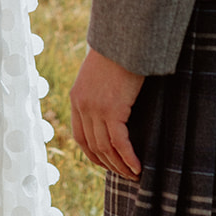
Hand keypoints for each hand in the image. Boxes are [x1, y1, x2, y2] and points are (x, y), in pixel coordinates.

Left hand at [70, 47, 143, 180]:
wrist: (124, 40)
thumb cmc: (117, 55)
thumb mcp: (100, 75)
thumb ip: (99, 93)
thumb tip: (111, 107)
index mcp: (76, 99)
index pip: (80, 137)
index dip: (94, 155)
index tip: (108, 165)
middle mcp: (82, 106)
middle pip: (94, 146)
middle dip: (110, 164)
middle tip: (126, 174)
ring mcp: (95, 109)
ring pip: (106, 148)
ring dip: (121, 165)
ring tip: (135, 174)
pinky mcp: (112, 109)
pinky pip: (119, 142)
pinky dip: (129, 157)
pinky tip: (139, 167)